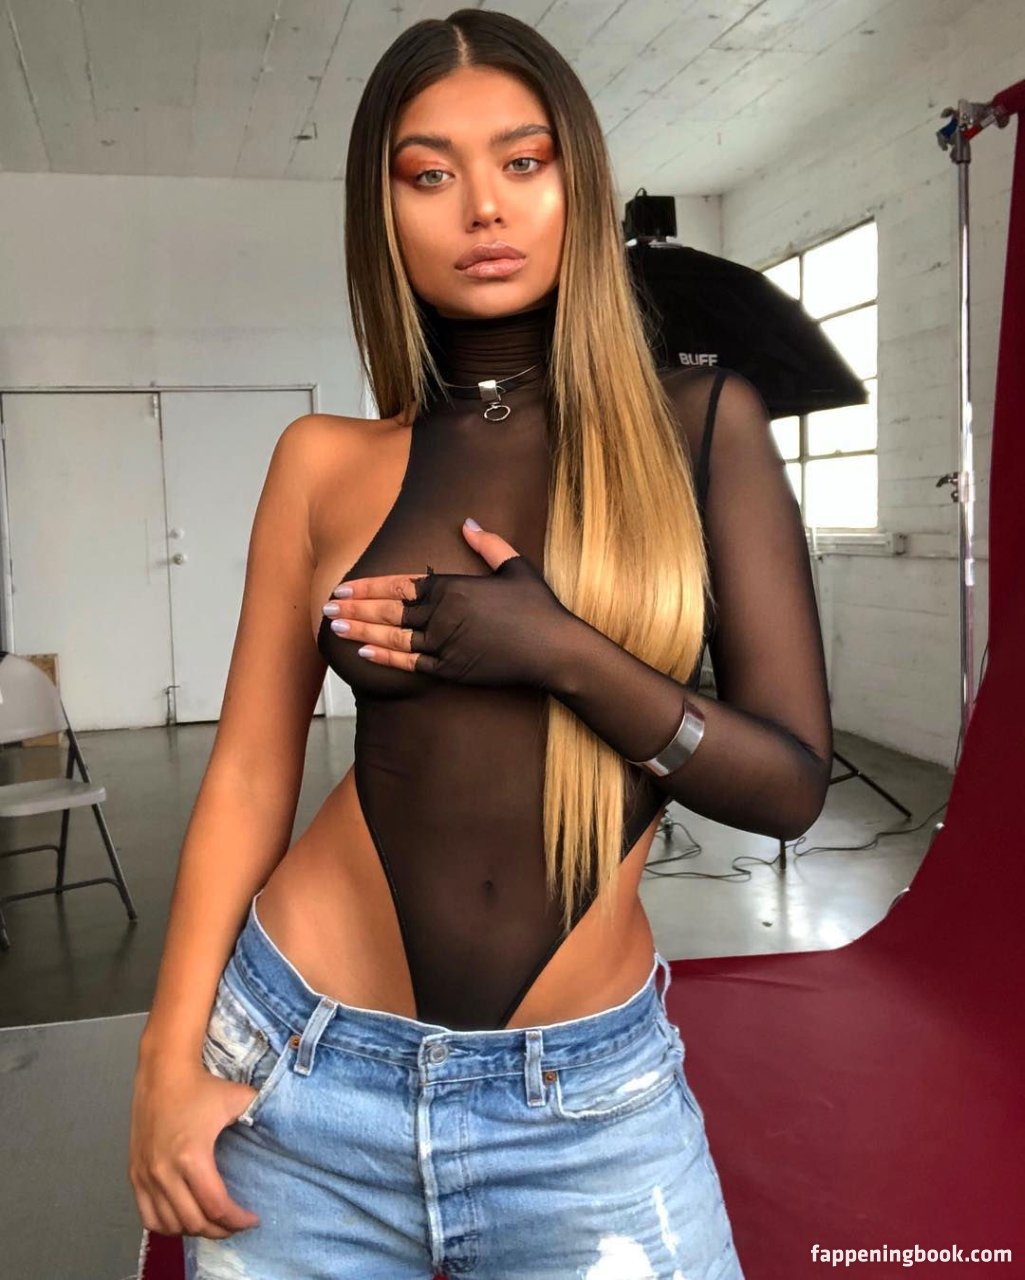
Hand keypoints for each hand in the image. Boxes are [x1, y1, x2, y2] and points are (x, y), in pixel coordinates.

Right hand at [128, 1058, 261, 1238]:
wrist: (163, 1073)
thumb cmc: (201, 1086)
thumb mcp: (238, 1098)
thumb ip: (259, 1115)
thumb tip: (281, 1128)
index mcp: (192, 1157)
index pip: (216, 1206)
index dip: (237, 1219)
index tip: (251, 1219)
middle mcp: (165, 1172)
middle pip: (193, 1222)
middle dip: (219, 1230)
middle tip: (235, 1225)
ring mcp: (147, 1176)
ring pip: (169, 1225)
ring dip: (193, 1230)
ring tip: (212, 1223)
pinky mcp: (135, 1175)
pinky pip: (148, 1216)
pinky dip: (166, 1225)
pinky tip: (183, 1219)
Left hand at [324, 518, 575, 689]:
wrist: (554, 650)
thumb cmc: (538, 607)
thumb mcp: (514, 566)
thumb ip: (487, 543)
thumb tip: (466, 522)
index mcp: (454, 586)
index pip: (399, 584)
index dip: (368, 585)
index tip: (344, 586)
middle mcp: (443, 614)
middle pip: (388, 609)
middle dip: (354, 607)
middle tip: (327, 605)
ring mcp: (445, 644)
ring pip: (392, 637)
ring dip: (361, 631)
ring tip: (335, 627)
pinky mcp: (451, 670)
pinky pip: (410, 664)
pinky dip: (385, 658)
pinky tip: (363, 653)